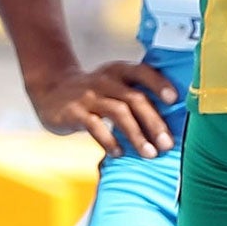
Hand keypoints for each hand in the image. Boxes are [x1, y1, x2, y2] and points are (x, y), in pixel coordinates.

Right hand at [26, 60, 178, 158]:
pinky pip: (94, 126)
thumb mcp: (113, 85)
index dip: (159, 84)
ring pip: (118, 112)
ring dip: (136, 135)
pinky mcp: (73, 112)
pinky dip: (109, 140)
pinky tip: (119, 153)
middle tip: (167, 144)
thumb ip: (135, 95)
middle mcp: (105, 80)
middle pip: (135, 98)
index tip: (174, 100)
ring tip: (149, 154)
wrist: (51, 91)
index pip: (142, 72)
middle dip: (154, 122)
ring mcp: (88, 95)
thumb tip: (170, 123)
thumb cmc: (95, 93)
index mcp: (118, 71)